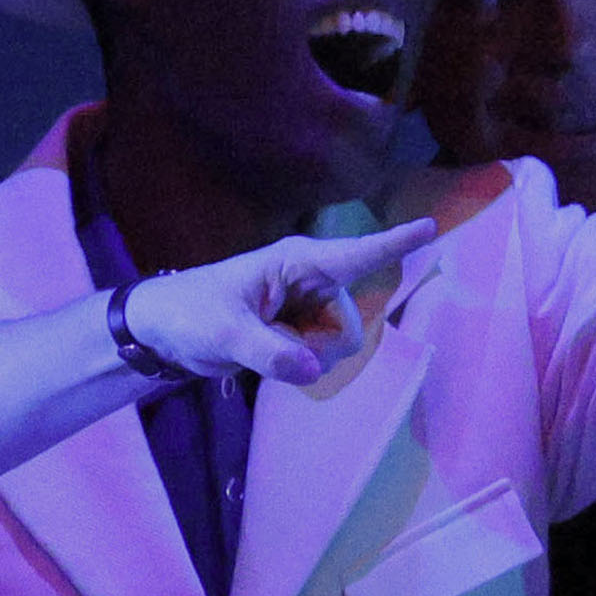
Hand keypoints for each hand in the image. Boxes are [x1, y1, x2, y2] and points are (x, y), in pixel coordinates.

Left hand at [115, 215, 444, 393]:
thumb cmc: (188, 313)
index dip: (395, 243)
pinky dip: (300, 366)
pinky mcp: (305, 330)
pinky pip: (324, 359)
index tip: (431, 226)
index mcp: (296, 262)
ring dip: (305, 359)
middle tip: (269, 346)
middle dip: (317, 348)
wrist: (164, 329)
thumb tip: (311, 370)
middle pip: (349, 328)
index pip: (355, 254)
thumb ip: (267, 351)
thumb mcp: (222, 332)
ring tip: (263, 347)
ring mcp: (311, 308)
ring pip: (339, 348)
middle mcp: (312, 282)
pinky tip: (269, 354)